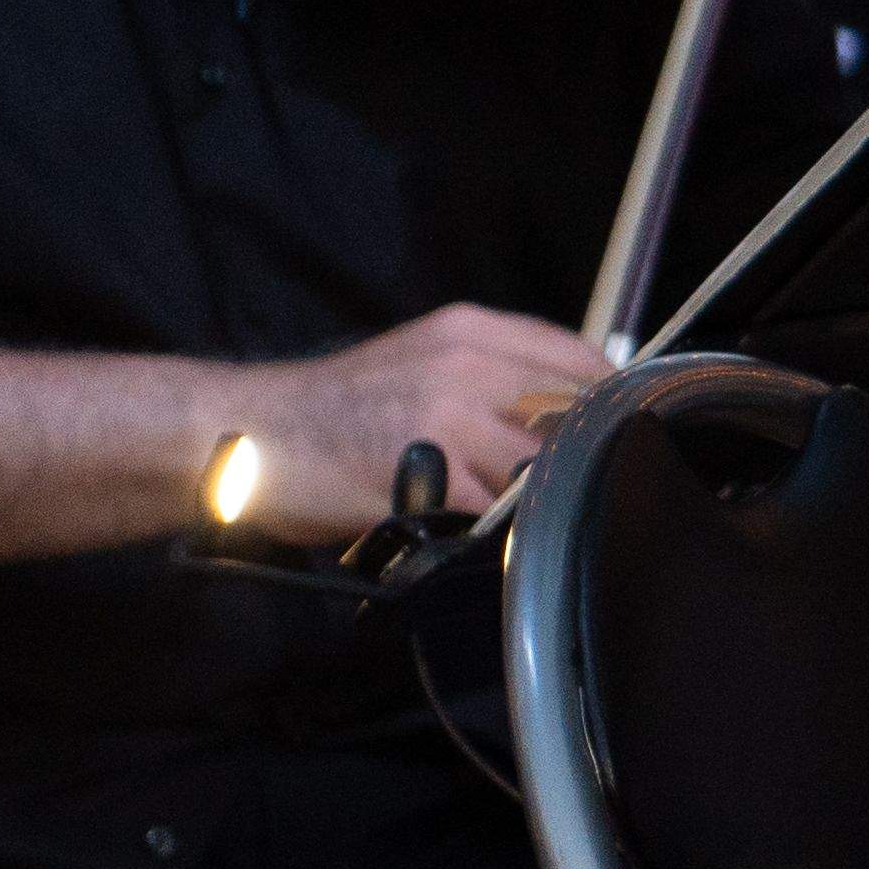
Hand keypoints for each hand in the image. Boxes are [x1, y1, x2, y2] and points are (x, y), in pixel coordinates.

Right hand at [209, 301, 611, 544]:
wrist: (244, 434)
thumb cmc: (330, 415)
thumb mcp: (418, 366)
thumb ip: (488, 379)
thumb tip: (563, 415)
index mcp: (471, 331)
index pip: (580, 357)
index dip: (611, 402)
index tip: (624, 434)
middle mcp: (468, 361)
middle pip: (574, 412)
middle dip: (584, 456)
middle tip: (583, 490)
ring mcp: (449, 414)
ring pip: (541, 464)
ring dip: (541, 499)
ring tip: (527, 521)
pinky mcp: (431, 472)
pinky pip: (498, 510)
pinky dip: (500, 531)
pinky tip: (483, 538)